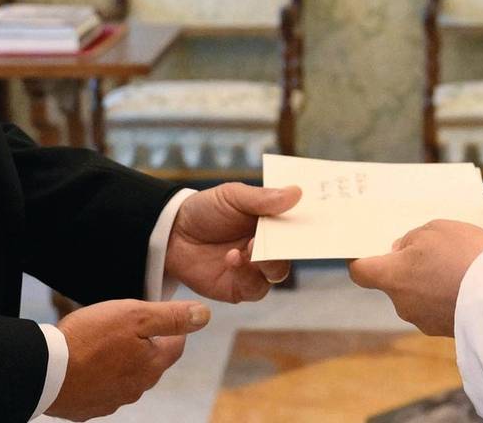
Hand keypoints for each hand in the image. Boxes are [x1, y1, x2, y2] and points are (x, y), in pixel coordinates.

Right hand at [48, 298, 209, 419]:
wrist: (45, 370)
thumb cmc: (89, 339)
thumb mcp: (135, 315)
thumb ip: (171, 316)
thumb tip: (204, 316)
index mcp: (151, 366)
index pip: (176, 346)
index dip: (171, 327)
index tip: (159, 315)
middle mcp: (136, 389)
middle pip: (151, 363)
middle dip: (145, 344)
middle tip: (127, 326)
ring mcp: (112, 401)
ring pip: (127, 377)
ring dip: (121, 361)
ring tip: (103, 343)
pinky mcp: (89, 407)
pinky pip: (102, 389)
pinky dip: (99, 376)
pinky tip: (87, 363)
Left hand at [164, 183, 302, 302]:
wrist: (171, 233)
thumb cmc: (205, 210)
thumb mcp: (233, 196)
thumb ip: (263, 199)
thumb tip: (296, 193)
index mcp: (271, 223)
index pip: (297, 225)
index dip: (306, 224)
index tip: (310, 220)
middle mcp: (268, 247)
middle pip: (292, 252)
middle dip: (288, 246)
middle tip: (279, 236)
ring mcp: (255, 269)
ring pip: (277, 273)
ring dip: (268, 261)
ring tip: (250, 247)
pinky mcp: (239, 288)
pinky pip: (255, 288)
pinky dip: (247, 275)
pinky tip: (232, 258)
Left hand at [347, 220, 482, 337]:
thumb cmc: (462, 255)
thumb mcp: (435, 229)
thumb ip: (412, 239)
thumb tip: (403, 250)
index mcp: (392, 276)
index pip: (361, 272)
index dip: (361, 260)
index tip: (367, 251)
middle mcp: (402, 303)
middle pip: (395, 282)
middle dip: (409, 268)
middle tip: (433, 250)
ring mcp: (425, 320)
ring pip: (420, 295)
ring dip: (432, 282)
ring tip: (460, 265)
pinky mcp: (447, 331)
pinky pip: (441, 307)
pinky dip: (450, 296)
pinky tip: (471, 282)